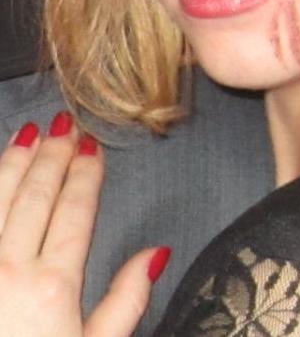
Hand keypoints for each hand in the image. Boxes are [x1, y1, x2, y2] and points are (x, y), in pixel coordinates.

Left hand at [0, 113, 167, 336]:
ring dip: (14, 164)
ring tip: (29, 135)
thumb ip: (126, 302)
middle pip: (36, 197)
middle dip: (53, 157)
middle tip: (64, 126)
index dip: (85, 174)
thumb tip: (155, 251)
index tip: (91, 147)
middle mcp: (10, 269)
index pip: (75, 210)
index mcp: (53, 286)